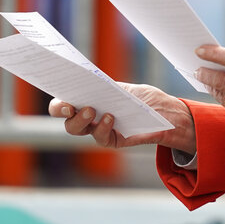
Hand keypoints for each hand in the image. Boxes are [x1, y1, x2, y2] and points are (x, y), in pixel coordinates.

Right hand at [48, 83, 195, 153]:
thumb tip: (88, 83)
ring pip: (76, 129)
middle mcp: (88, 116)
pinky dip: (102, 127)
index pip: (64, 100)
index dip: (57, 99)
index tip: (58, 91)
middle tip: (68, 105)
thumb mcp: (125, 89)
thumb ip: (107, 88)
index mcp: (88, 99)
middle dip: (61, 110)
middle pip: (65, 117)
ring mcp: (97, 129)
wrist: (167, 114)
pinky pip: (100, 137)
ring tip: (91, 110)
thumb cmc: (144, 98)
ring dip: (80, 119)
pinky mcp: (111, 140)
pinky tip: (110, 118)